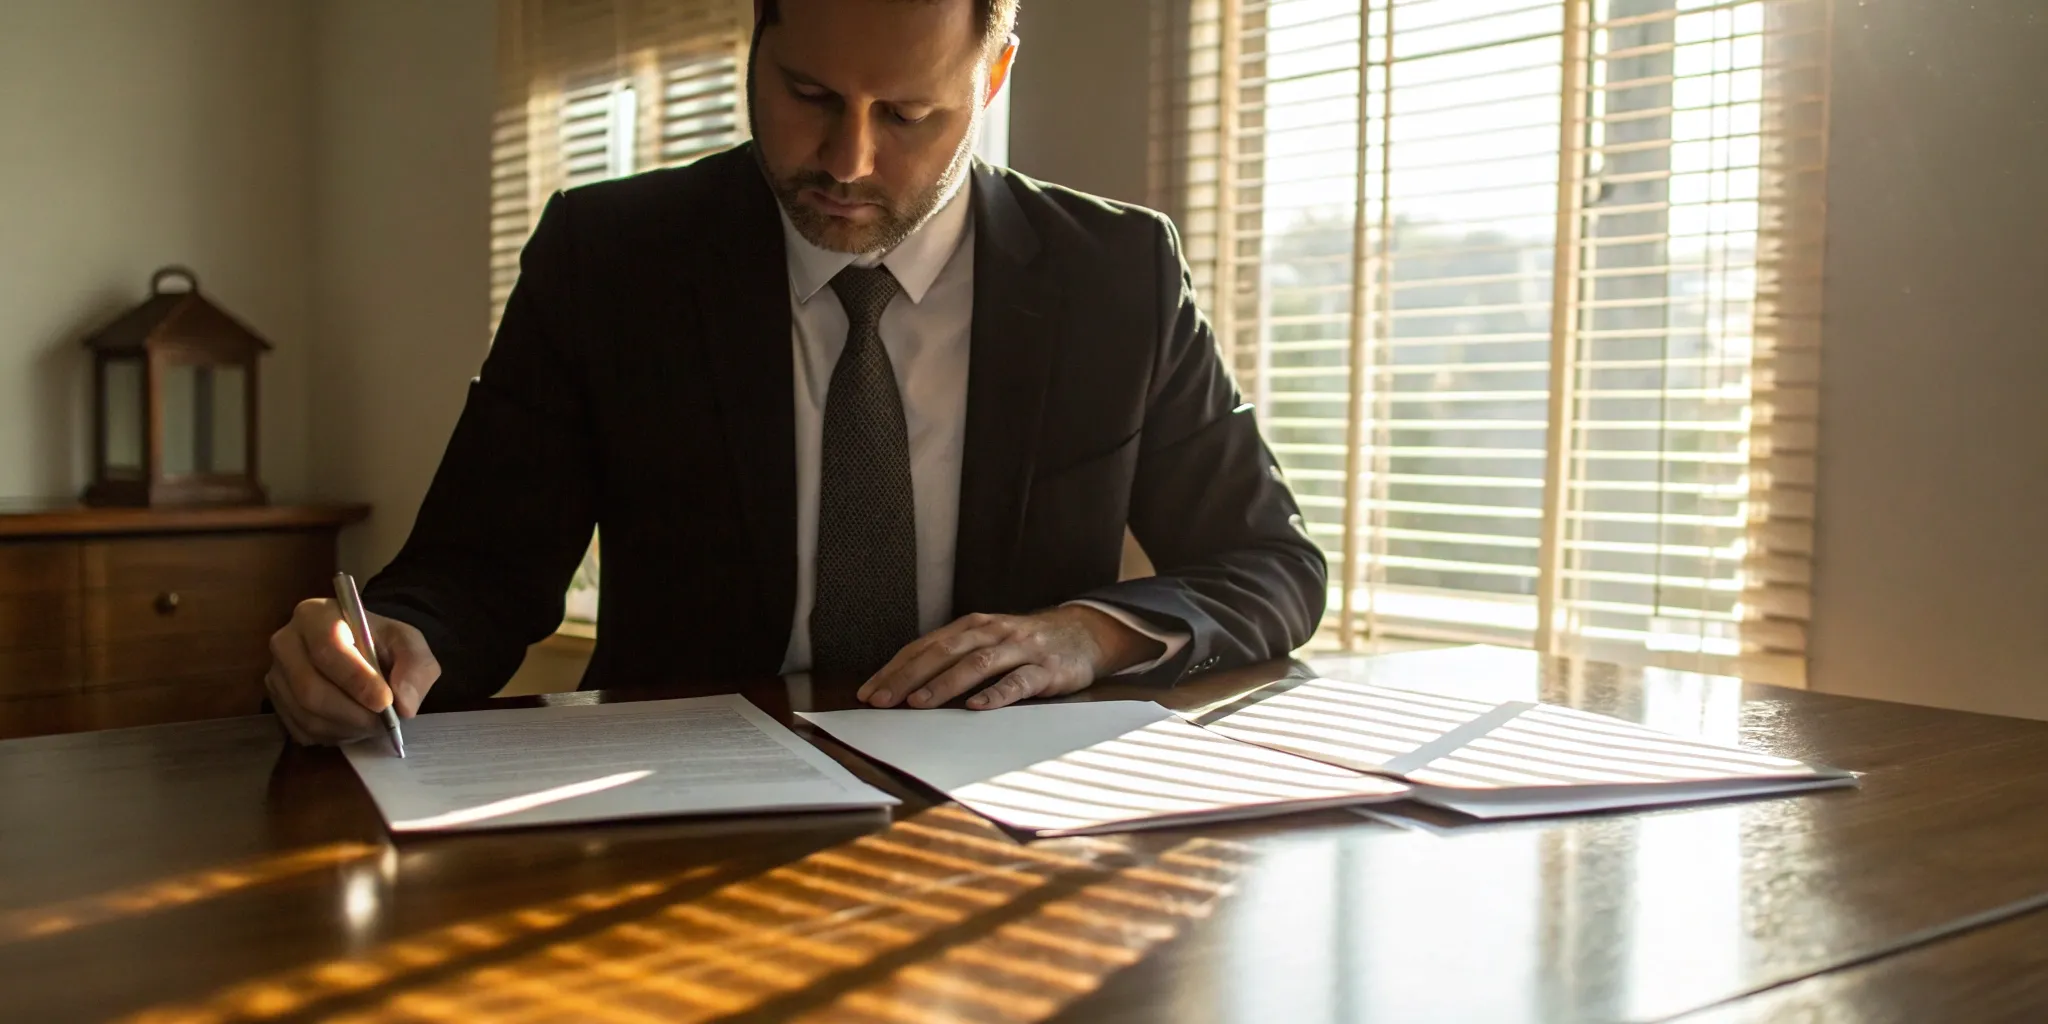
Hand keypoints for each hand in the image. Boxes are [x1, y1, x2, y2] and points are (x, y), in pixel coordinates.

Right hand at [265, 598, 441, 744]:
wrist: (362, 650)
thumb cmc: (382, 642)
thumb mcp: (409, 643)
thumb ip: (415, 667)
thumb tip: (404, 705)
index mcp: (315, 615)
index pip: (328, 650)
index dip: (357, 680)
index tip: (385, 702)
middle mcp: (285, 643)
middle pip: (310, 689)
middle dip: (353, 714)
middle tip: (383, 723)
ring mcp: (276, 675)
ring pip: (306, 715)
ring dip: (346, 728)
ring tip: (372, 725)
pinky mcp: (276, 702)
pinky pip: (301, 730)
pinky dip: (333, 736)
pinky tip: (353, 726)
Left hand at [856, 606, 1163, 710]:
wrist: (1083, 632)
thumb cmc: (1025, 644)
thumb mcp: (987, 641)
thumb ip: (954, 658)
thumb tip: (907, 686)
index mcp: (972, 627)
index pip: (925, 647)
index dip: (895, 668)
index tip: (869, 691)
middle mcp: (992, 632)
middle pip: (943, 652)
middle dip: (909, 676)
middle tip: (882, 699)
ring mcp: (1020, 649)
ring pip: (976, 663)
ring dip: (945, 683)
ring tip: (919, 703)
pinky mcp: (1046, 669)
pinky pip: (1019, 681)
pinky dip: (996, 693)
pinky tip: (977, 707)